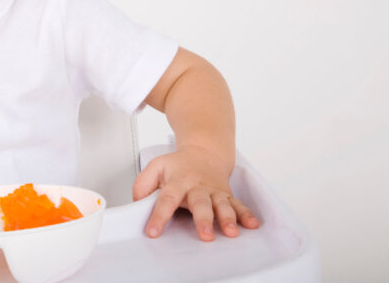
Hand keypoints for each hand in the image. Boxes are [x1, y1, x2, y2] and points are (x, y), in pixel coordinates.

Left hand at [133, 145, 258, 240]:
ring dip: (227, 218)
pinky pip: (238, 204)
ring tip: (230, 232)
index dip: (159, 216)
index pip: (166, 199)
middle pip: (200, 203)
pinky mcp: (226, 195)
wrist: (204, 153)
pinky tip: (251, 225)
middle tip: (205, 234)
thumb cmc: (179, 165)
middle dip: (203, 219)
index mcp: (178, 181)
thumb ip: (143, 183)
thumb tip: (137, 202)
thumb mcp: (156, 167)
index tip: (153, 232)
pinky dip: (246, 214)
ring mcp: (214, 191)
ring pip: (222, 205)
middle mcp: (198, 187)